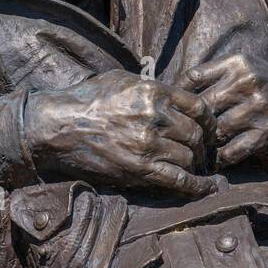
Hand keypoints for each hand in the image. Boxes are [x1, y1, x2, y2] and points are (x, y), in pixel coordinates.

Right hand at [25, 70, 216, 196]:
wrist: (57, 126)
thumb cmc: (86, 100)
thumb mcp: (122, 80)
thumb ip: (153, 87)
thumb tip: (175, 93)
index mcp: (154, 93)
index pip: (198, 106)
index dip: (209, 119)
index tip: (210, 127)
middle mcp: (155, 117)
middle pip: (196, 134)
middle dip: (204, 144)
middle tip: (203, 151)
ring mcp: (148, 145)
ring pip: (189, 157)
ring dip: (196, 164)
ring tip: (197, 167)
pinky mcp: (139, 169)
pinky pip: (178, 180)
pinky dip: (198, 186)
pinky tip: (209, 187)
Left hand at [178, 54, 267, 166]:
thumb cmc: (266, 84)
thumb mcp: (244, 68)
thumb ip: (214, 75)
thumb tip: (172, 91)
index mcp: (237, 63)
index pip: (193, 77)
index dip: (177, 95)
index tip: (171, 108)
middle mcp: (248, 81)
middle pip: (202, 106)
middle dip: (189, 123)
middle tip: (179, 135)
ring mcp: (258, 107)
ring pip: (215, 130)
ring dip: (204, 143)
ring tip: (195, 149)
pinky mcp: (267, 131)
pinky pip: (232, 150)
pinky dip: (221, 158)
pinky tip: (216, 159)